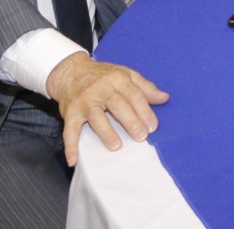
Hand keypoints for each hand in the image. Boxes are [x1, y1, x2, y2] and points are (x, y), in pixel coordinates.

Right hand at [46, 52, 168, 166]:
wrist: (71, 72)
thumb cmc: (103, 76)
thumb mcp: (125, 74)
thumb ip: (145, 87)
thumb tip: (164, 98)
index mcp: (117, 79)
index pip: (134, 95)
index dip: (144, 110)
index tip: (153, 126)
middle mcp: (101, 89)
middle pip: (118, 104)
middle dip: (130, 121)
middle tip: (141, 136)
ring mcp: (84, 101)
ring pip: (95, 116)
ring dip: (106, 132)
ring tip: (116, 146)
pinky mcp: (70, 112)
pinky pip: (69, 130)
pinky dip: (71, 146)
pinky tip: (74, 160)